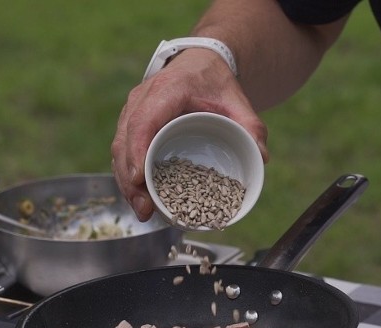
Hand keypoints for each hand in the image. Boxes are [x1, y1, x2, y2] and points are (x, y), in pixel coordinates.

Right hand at [111, 49, 268, 221]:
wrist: (200, 64)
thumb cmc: (215, 82)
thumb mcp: (238, 100)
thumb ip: (252, 126)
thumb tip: (262, 157)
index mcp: (167, 90)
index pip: (144, 121)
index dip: (137, 150)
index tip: (139, 178)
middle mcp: (142, 98)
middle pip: (125, 139)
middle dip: (130, 177)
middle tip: (144, 208)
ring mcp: (132, 110)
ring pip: (119, 147)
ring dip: (125, 180)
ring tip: (142, 209)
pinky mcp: (130, 122)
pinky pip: (122, 149)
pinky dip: (127, 173)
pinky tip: (137, 196)